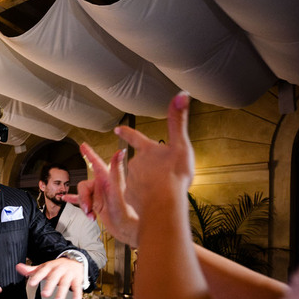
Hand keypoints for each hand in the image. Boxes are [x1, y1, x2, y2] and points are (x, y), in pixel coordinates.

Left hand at [17, 258, 85, 298]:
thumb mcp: (44, 266)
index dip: (37, 277)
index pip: (42, 271)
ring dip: (62, 292)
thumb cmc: (57, 266)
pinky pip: (77, 286)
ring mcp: (69, 274)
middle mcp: (59, 270)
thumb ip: (31, 269)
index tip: (31, 284)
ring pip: (66, 283)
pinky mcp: (77, 279)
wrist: (74, 259)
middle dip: (50, 285)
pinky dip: (78, 293)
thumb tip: (18, 267)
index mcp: (50, 267)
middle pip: (54, 277)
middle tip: (44, 295)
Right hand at [65, 143, 139, 245]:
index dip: (89, 153)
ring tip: (90, 214)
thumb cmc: (127, 211)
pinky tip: (66, 199)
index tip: (83, 145)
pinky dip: (75, 200)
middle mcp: (103, 186)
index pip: (96, 163)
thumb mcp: (118, 189)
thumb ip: (117, 170)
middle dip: (83, 198)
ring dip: (83, 205)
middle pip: (83, 185)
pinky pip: (82, 200)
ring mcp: (100, 195)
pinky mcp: (97, 204)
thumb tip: (120, 152)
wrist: (127, 229)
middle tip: (88, 208)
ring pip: (82, 195)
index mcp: (107, 179)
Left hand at [115, 92, 193, 215]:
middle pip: (140, 162)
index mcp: (147, 150)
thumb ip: (178, 121)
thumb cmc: (174, 175)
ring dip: (148, 183)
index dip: (127, 132)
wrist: (163, 204)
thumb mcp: (181, 145)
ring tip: (161, 189)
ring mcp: (131, 181)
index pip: (134, 137)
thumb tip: (181, 94)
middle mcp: (135, 164)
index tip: (117, 129)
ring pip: (139, 180)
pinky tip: (154, 201)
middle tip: (162, 173)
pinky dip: (144, 197)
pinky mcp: (130, 197)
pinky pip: (136, 196)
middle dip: (148, 166)